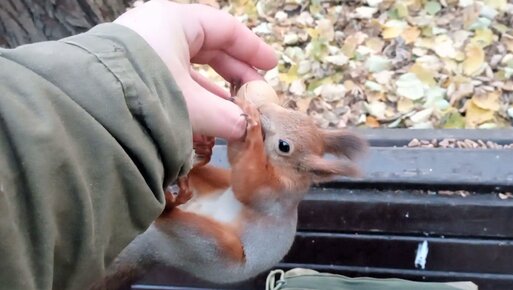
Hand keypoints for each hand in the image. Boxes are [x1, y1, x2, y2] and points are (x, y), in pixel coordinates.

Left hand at [114, 0, 276, 140]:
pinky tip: (204, 117)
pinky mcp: (131, 73)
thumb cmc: (146, 93)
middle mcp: (158, 31)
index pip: (224, 28)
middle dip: (234, 73)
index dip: (251, 49)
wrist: (83, 106)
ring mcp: (142, 52)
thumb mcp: (191, 104)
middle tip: (254, 92)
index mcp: (175, 22)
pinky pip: (170, 80)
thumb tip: (243, 129)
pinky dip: (190, 97)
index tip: (271, 66)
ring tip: (232, 112)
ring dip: (213, 90)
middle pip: (208, 47)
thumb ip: (223, 116)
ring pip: (188, 67)